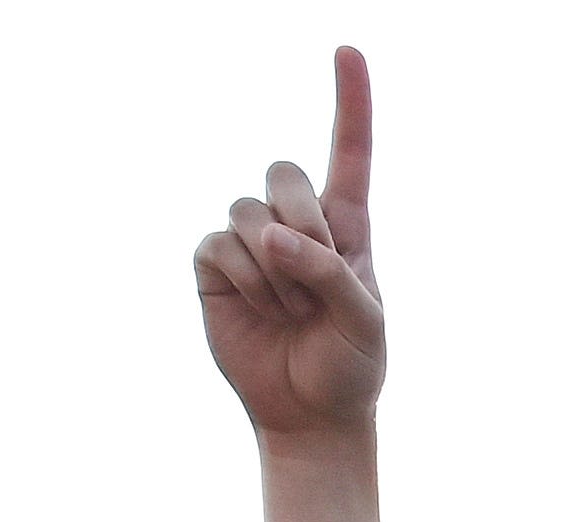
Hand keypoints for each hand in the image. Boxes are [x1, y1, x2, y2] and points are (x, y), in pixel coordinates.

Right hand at [193, 48, 386, 437]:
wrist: (310, 413)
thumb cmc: (350, 365)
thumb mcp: (364, 322)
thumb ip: (330, 273)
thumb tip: (269, 237)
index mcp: (346, 228)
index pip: (349, 154)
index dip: (350, 103)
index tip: (348, 50)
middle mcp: (295, 224)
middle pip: (283, 172)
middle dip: (301, 221)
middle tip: (316, 278)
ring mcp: (250, 242)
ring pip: (246, 211)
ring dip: (274, 268)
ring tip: (292, 310)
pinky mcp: (215, 265)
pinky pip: (218, 244)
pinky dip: (244, 280)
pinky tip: (261, 310)